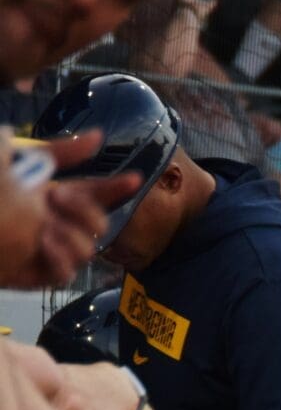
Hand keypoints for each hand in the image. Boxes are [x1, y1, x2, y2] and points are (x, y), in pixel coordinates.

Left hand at [6, 133, 143, 288]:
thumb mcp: (17, 156)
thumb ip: (58, 150)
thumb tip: (99, 136)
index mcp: (44, 194)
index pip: (89, 192)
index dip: (114, 187)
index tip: (135, 179)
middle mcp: (48, 221)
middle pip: (97, 222)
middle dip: (86, 211)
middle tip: (56, 198)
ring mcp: (42, 248)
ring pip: (87, 249)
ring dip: (73, 236)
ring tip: (44, 227)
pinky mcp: (33, 273)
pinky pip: (65, 273)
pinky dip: (59, 259)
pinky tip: (41, 243)